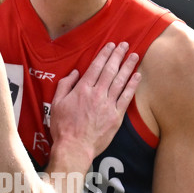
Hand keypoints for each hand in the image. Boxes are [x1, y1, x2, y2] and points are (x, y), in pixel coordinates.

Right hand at [50, 42, 139, 159]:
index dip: (104, 54)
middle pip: (110, 70)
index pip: (96, 66)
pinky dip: (132, 85)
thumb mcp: (56, 103)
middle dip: (118, 55)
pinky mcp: (116, 116)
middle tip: (124, 45)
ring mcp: (108, 105)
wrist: (75, 147)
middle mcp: (97, 94)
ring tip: (134, 55)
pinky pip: (126, 97)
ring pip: (120, 81)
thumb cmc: (63, 127)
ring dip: (128, 66)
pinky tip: (137, 76)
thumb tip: (75, 73)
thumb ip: (65, 85)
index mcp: (82, 89)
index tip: (111, 45)